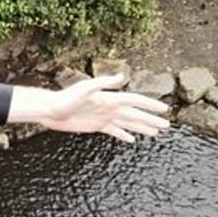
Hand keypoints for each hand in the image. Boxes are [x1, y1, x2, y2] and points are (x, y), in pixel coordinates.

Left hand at [10, 74, 171, 143]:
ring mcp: (104, 116)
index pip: (135, 101)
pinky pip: (114, 131)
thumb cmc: (65, 98)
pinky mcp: (96, 125)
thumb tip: (121, 76)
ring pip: (128, 123)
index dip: (150, 105)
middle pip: (135, 114)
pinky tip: (132, 140)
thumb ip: (103, 83)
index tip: (164, 109)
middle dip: (151, 119)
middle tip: (167, 126)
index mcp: (111, 99)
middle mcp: (110, 107)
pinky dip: (124, 135)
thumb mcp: (84, 89)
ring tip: (156, 133)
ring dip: (141, 127)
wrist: (51, 109)